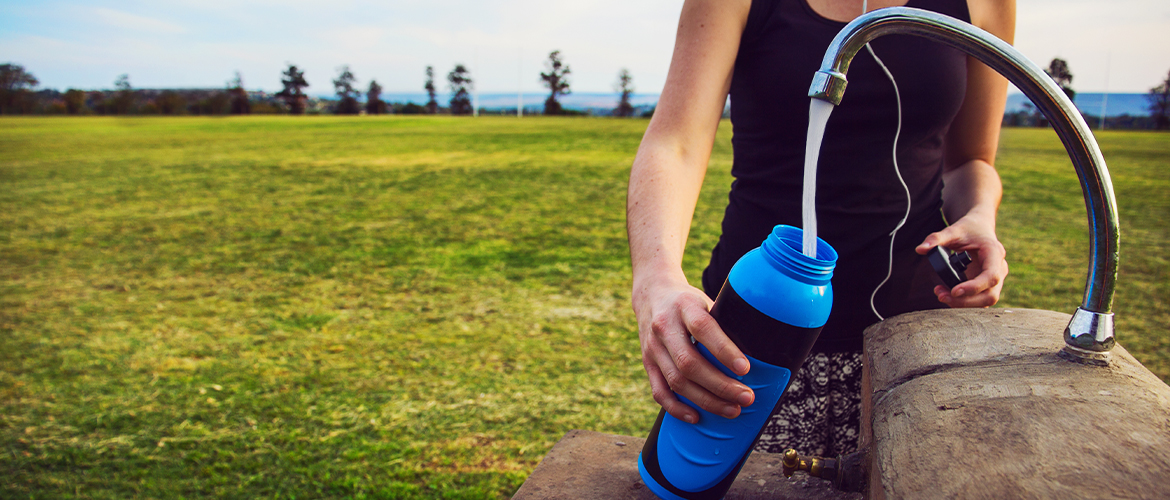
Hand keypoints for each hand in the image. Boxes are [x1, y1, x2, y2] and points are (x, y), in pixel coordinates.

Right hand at [633, 276, 754, 423]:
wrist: (652, 295)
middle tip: (747, 397)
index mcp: (684, 306)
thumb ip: (724, 322)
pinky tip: (696, 417)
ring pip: (676, 381)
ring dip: (706, 400)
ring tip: (732, 409)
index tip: (745, 369)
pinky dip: (677, 408)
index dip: (724, 350)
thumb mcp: (706, 300)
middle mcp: (664, 327)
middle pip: (689, 362)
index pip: (703, 329)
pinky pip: (659, 391)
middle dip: (720, 385)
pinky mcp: (647, 363)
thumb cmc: (689, 302)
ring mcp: (652, 347)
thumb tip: (758, 350)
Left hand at [915, 214, 1007, 307]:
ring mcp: (995, 279)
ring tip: (940, 294)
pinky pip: (979, 299)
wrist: (979, 228)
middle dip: (965, 301)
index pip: (991, 276)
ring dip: (963, 303)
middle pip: (989, 295)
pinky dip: (963, 301)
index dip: (974, 287)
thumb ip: (937, 238)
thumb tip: (920, 249)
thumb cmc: (969, 229)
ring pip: (985, 300)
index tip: (954, 291)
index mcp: (994, 253)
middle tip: (941, 296)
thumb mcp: (954, 230)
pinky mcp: (987, 285)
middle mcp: (999, 268)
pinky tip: (947, 293)